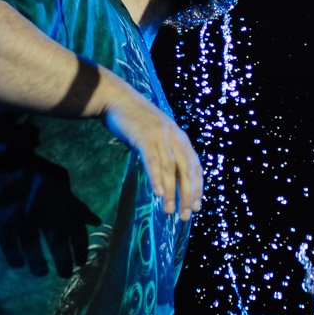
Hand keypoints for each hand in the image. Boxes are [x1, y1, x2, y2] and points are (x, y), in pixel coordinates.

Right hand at [98, 73, 201, 220]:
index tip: (196, 207)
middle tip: (185, 215)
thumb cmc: (135, 121)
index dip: (197, 187)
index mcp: (180, 138)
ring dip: (172, 192)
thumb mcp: (156, 136)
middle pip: (187, 170)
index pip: (195, 166)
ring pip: (171, 168)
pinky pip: (153, 161)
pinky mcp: (145, 136)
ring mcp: (160, 135)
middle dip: (188, 195)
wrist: (116, 99)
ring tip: (170, 211)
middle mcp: (174, 136)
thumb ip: (165, 152)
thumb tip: (170, 177)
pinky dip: (157, 178)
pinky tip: (159, 193)